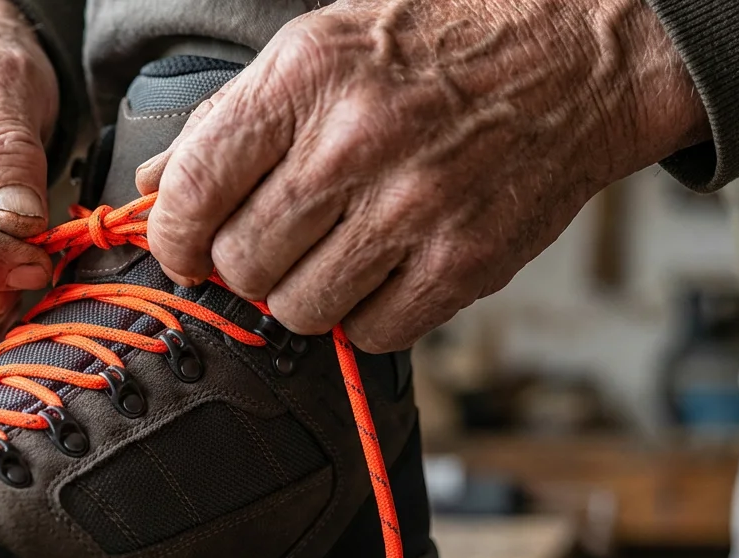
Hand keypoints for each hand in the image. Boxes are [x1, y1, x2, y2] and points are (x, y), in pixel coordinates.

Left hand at [137, 0, 707, 351]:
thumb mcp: (321, 47)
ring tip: (332, 252)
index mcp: (306, 79)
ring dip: (301, 293)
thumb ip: (230, 118)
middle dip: (241, 264)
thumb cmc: (440, 43)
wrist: (580, 51)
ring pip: (297, 310)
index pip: (192, 191)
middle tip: (272, 241)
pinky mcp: (464, 262)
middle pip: (240, 264)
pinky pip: (371, 334)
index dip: (172, 236)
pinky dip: (365, 316)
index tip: (182, 247)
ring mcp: (412, 209)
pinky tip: (382, 270)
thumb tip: (157, 186)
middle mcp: (353, 145)